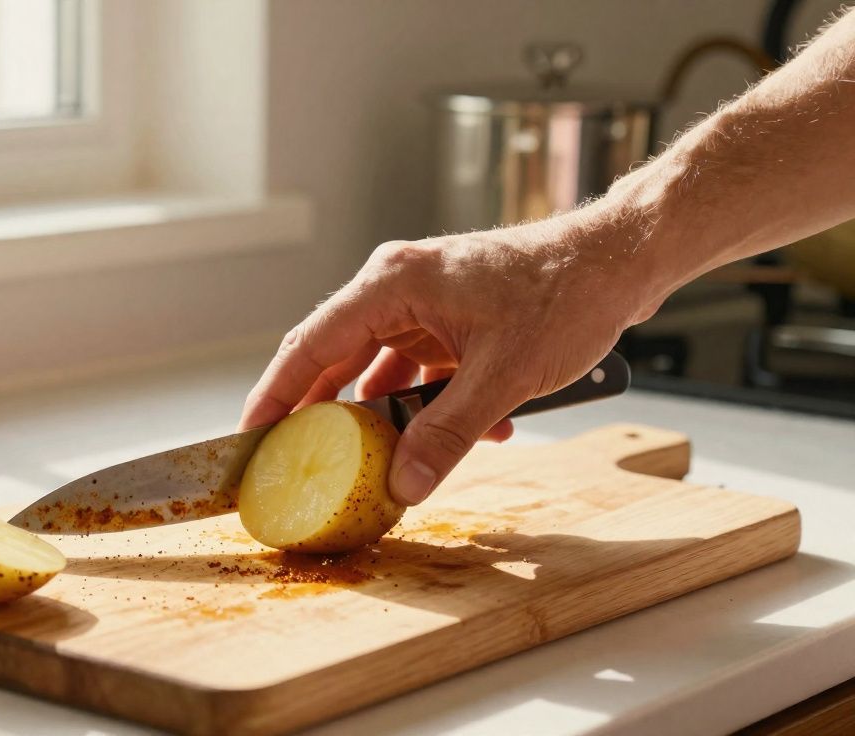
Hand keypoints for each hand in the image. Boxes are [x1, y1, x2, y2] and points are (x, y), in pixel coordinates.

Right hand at [239, 207, 653, 505]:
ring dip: (395, 415)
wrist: (621, 260)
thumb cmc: (565, 294)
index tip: (249, 436)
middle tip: (296, 461)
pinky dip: (436, 404)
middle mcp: (397, 287)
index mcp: (392, 283)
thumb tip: (401, 485)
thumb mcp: (503, 376)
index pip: (311, 343)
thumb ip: (447, 434)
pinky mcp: (449, 319)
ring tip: (396, 459)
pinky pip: (421, 369)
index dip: (274, 394)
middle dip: (324, 414)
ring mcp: (423, 303)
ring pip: (381, 369)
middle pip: (337, 358)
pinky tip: (478, 432)